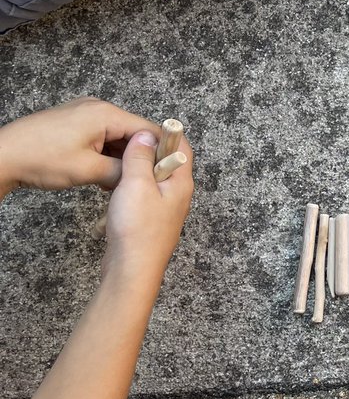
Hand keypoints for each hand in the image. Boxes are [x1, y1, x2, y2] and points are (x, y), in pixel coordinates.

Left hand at [0, 98, 157, 198]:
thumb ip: (124, 171)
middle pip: (134, 132)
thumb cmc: (40, 159)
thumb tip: (142, 175)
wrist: (2, 156)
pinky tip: (103, 172)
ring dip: (121, 157)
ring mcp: (85, 112)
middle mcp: (98, 107)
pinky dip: (106, 153)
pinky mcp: (75, 121)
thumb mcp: (89, 171)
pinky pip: (102, 136)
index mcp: (106, 114)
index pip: (148, 130)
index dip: (161, 151)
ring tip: (118, 180)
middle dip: (139, 156)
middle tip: (141, 180)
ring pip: (117, 136)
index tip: (168, 171)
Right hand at [103, 131, 193, 282]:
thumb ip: (141, 157)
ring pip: (152, 180)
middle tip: (126, 149)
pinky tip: (117, 197)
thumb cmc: (137, 230)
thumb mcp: (136, 184)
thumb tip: (146, 135)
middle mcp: (178, 195)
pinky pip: (143, 197)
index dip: (166, 134)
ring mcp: (165, 209)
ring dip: (135, 174)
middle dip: (147, 153)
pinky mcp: (151, 221)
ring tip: (119, 173)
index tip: (143, 129)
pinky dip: (130, 192)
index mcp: (182, 183)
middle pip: (166, 162)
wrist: (131, 270)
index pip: (181, 147)